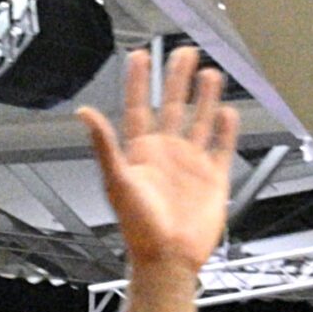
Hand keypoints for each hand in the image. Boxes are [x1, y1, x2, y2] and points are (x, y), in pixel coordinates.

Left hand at [80, 46, 237, 277]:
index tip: (139, 56)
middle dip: (176, 78)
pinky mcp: (213, 179)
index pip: (138, 107)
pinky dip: (227, 130)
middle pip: (172, 106)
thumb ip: (104, 145)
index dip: (137, 82)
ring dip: (204, 97)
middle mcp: (166, 153)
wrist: (169, 260)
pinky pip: (222, 148)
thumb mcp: (117, 182)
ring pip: (200, 121)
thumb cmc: (139, 228)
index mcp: (141, 152)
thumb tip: (84, 113)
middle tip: (184, 51)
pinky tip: (229, 112)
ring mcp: (191, 164)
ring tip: (209, 73)